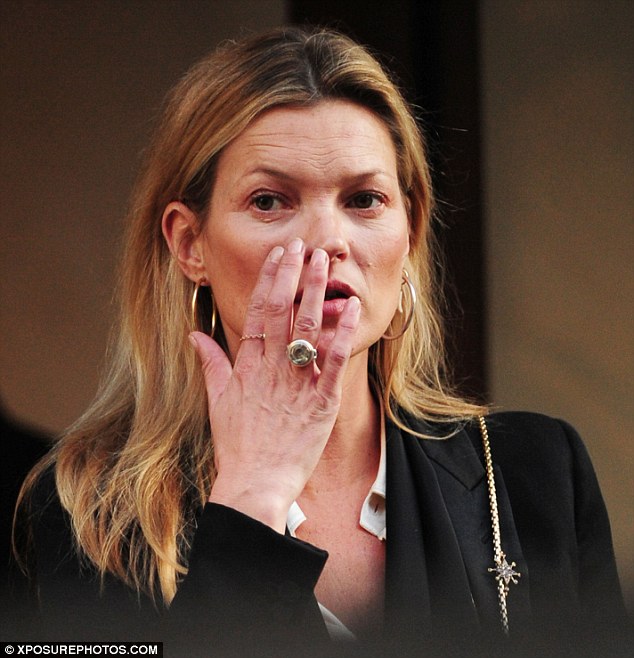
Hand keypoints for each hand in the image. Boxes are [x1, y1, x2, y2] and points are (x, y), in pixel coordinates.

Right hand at [189, 238, 359, 532]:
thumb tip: (194, 335)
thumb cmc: (237, 446)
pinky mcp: (320, 404)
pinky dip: (341, 334)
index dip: (270, 280)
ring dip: (316, 293)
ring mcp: (296, 384)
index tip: (279, 254)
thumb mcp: (216, 401)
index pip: (258, 311)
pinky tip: (352, 308)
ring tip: (325, 264)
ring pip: (307, 329)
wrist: (255, 484)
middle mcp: (271, 368)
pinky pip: (332, 363)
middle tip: (304, 245)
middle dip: (294, 275)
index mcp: (247, 365)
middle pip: (283, 311)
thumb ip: (210, 363)